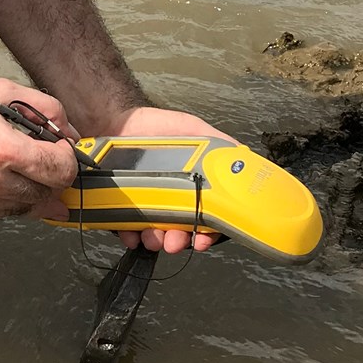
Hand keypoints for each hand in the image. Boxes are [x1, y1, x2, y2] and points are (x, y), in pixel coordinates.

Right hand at [0, 78, 78, 220]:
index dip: (68, 158)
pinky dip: (14, 197)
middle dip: (54, 174)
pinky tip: (7, 176)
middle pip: (48, 192)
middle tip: (45, 154)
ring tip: (23, 163)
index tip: (61, 148)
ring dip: (35, 188)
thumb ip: (46, 109)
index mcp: (3, 151)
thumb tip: (69, 131)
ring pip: (29, 207)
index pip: (60, 171)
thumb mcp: (2, 91)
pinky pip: (6, 212)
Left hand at [106, 105, 235, 253]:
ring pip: (155, 235)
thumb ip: (221, 145)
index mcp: (193, 188)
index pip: (207, 218)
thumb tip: (244, 160)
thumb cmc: (157, 127)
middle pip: (181, 232)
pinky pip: (127, 228)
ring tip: (151, 235)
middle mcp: (173, 200)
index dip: (208, 233)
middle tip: (173, 240)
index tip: (203, 239)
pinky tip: (130, 231)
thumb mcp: (196, 130)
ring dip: (155, 240)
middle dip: (179, 240)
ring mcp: (148, 206)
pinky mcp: (123, 207)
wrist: (118, 122)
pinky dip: (129, 233)